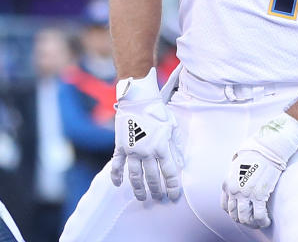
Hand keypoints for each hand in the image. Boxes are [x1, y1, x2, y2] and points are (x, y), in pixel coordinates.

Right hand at [110, 68, 182, 200]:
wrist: (138, 99)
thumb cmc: (157, 111)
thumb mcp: (172, 127)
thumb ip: (177, 146)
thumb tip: (181, 164)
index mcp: (162, 146)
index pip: (170, 173)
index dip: (173, 187)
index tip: (173, 196)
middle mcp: (147, 151)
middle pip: (153, 177)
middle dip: (157, 190)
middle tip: (158, 197)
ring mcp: (132, 150)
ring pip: (135, 176)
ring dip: (139, 188)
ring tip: (142, 197)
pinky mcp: (121, 146)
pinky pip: (116, 164)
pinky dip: (116, 176)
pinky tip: (118, 185)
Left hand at [221, 113, 297, 227]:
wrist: (265, 150)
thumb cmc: (253, 156)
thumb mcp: (235, 168)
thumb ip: (234, 180)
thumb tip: (237, 188)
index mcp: (227, 184)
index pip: (225, 207)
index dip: (234, 213)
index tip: (243, 214)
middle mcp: (233, 190)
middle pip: (234, 215)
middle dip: (244, 221)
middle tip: (252, 221)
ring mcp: (245, 194)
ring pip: (245, 218)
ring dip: (253, 224)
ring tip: (260, 222)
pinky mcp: (259, 195)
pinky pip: (258, 216)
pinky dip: (262, 222)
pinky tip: (266, 220)